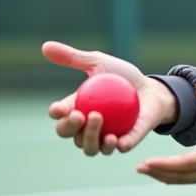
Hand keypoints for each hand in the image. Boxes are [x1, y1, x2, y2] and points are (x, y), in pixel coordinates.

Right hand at [42, 41, 176, 155]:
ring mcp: (104, 139)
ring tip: (98, 119)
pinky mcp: (124, 143)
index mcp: (76, 110)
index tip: (60, 108)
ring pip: (90, 147)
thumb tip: (44, 46)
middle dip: (69, 128)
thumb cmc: (121, 77)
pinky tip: (117, 140)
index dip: (57, 114)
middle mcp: (85, 129)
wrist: (151, 89)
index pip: (60, 116)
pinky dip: (115, 147)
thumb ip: (72, 57)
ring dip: (90, 137)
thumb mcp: (97, 63)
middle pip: (69, 134)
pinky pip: (117, 149)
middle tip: (80, 115)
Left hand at [135, 84, 195, 184]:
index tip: (146, 162)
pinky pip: (195, 178)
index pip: (186, 164)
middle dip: (160, 173)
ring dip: (167, 176)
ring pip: (188, 179)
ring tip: (149, 170)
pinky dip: (179, 176)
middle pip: (183, 176)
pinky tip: (169, 172)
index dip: (164, 164)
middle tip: (140, 168)